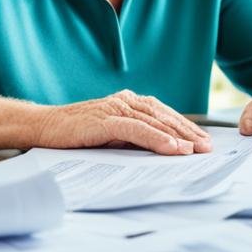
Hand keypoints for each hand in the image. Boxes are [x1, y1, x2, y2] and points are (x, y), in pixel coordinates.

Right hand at [36, 90, 212, 155]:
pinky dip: (156, 138)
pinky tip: (171, 147)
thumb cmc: (76, 133)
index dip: (185, 126)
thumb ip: (132, 137)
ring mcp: (115, 108)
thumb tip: (160, 151)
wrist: (43, 127)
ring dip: (177, 136)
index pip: (164, 114)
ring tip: (195, 149)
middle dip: (188, 132)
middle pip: (164, 116)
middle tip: (207, 147)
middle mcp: (125, 101)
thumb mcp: (110, 135)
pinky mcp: (105, 120)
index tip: (203, 140)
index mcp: (128, 103)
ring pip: (154, 121)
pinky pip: (137, 129)